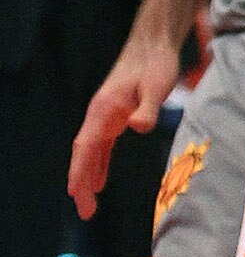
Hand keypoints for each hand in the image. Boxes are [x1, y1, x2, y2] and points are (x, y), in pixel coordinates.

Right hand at [69, 29, 182, 218]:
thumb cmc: (156, 63)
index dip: (80, 170)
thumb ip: (148, 108)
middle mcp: (100, 114)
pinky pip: (103, 146)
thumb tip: (138, 127)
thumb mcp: (157, 85)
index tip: (75, 193)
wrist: (154, 44)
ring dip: (88, 177)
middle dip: (82, 183)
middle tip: (85, 212)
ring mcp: (106, 115)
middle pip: (85, 154)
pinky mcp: (116, 115)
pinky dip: (99, 164)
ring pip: (91, 152)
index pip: (86, 146)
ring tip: (88, 204)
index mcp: (104, 110)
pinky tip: (101, 181)